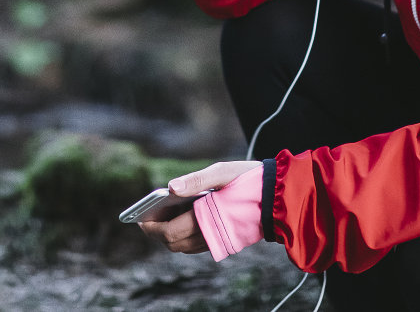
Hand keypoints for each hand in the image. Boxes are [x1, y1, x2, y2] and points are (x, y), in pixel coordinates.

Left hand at [138, 159, 260, 254]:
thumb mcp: (223, 171)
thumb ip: (195, 179)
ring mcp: (218, 241)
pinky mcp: (224, 241)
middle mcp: (210, 235)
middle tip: (148, 216)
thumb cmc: (250, 180)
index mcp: (206, 218)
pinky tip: (182, 219)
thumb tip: (170, 187)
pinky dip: (184, 235)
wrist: (279, 196)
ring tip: (162, 216)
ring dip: (170, 235)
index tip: (140, 219)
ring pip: (183, 247)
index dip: (151, 227)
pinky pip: (196, 245)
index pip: (168, 232)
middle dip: (157, 232)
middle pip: (173, 243)